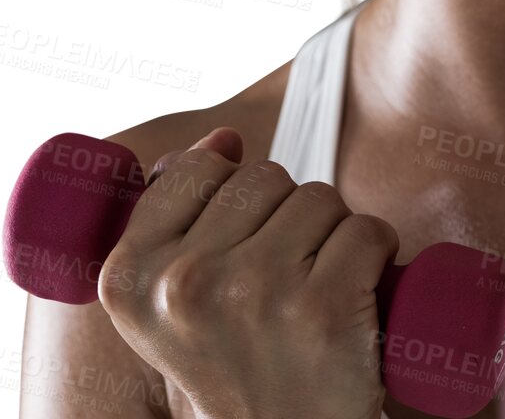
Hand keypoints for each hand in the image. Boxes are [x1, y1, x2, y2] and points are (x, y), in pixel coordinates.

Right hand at [97, 126, 399, 418]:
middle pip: (264, 177)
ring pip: (318, 197)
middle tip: (278, 287)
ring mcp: (255, 293)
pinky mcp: (324, 307)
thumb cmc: (234, 364)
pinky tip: (355, 298)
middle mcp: (184, 283)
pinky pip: (368, 229)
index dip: (230, 197)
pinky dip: (376, 254)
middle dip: (285, 216)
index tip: (235, 252)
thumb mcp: (168, 303)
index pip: (195, 169)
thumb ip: (175, 216)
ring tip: (312, 295)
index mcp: (128, 277)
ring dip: (331, 234)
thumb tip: (222, 140)